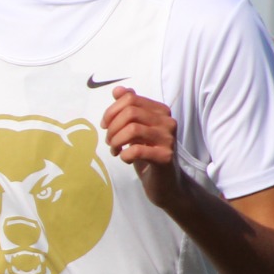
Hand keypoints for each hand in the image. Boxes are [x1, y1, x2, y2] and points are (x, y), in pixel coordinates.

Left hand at [102, 87, 185, 206]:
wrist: (165, 183)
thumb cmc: (148, 154)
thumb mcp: (136, 129)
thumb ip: (129, 108)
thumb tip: (118, 90)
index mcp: (160, 111)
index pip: (131, 98)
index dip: (112, 111)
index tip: (105, 125)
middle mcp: (168, 122)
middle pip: (130, 112)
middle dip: (113, 127)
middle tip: (109, 141)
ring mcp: (168, 139)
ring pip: (132, 129)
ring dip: (116, 141)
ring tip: (115, 150)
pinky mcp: (165, 157)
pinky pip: (137, 150)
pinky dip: (124, 155)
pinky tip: (124, 158)